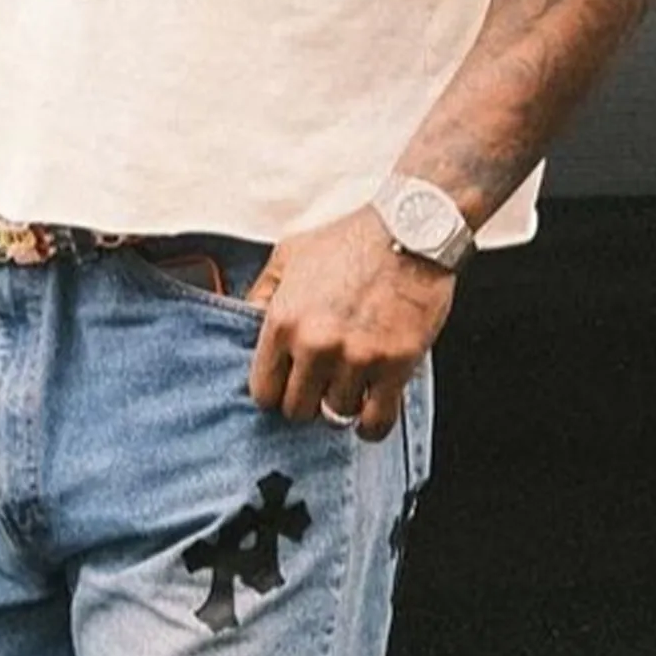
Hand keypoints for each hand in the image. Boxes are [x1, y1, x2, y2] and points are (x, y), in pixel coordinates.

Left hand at [244, 207, 453, 438]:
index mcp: (284, 322)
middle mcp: (315, 345)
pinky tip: (371, 412)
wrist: (412, 230)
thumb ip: (262, 294)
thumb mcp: (289, 255)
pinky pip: (376, 421)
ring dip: (342, 406)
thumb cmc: (351, 240)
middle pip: (297, 410)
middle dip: (307, 402)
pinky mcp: (394, 366)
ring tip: (349, 388)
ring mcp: (356, 358)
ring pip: (336, 415)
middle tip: (321, 386)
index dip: (276, 391)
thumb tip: (244, 323)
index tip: (289, 385)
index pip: (263, 391)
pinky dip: (371, 426)